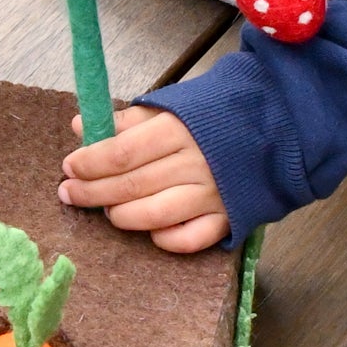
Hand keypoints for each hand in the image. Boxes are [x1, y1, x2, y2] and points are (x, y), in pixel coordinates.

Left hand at [59, 107, 229, 252]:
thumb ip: (126, 119)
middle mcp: (195, 164)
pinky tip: (150, 231)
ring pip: (154, 216)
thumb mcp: (171, 106)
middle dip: (93, 192)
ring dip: (122, 216)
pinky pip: (189, 240)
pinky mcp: (228, 218)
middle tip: (70, 193)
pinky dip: (164, 239)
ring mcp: (212, 195)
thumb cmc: (215, 114)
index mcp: (178, 130)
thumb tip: (80, 126)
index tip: (69, 167)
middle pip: (131, 186)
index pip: (122, 153)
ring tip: (107, 210)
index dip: (90, 163)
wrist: (277, 124)